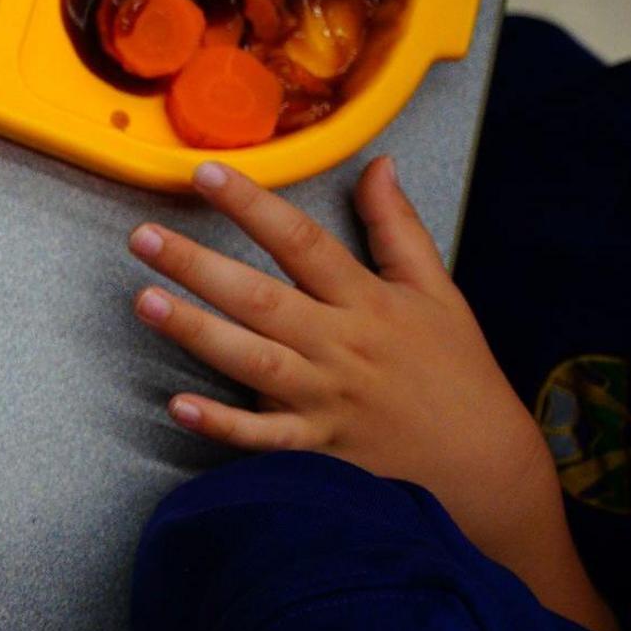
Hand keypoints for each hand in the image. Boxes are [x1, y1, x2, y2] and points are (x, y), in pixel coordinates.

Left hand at [127, 157, 612, 630]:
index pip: (302, 241)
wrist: (487, 466)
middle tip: (142, 236)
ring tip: (144, 301)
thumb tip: (378, 164)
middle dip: (198, 265)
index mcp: (367, 301)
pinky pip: (265, 438)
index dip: (253, 204)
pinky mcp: (319, 450)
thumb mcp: (437, 290)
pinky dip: (224, 425)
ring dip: (197, 332)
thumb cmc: (457, 373)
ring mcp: (326, 400)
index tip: (205, 173)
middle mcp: (341, 346)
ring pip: (253, 361)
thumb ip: (398, 227)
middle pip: (261, 298)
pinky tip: (180, 406)